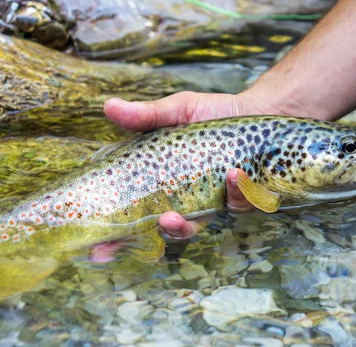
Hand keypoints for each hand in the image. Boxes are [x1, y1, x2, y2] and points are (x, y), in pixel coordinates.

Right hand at [104, 90, 279, 238]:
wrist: (256, 110)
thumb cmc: (212, 113)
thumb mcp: (177, 110)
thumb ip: (147, 116)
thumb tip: (109, 106)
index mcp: (160, 182)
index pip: (132, 212)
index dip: (115, 236)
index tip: (99, 250)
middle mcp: (183, 198)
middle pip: (162, 229)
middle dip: (152, 237)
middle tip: (157, 224)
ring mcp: (211, 202)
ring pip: (198, 226)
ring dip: (187, 224)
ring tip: (177, 212)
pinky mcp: (240, 198)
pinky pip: (237, 204)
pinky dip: (235, 190)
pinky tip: (234, 173)